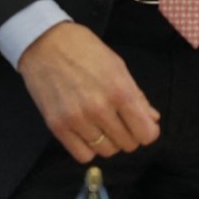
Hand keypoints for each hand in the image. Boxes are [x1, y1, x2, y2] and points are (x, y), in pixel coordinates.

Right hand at [16, 22, 160, 162]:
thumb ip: (137, 96)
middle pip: (128, 144)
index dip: (148, 131)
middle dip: (129, 135)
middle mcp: (100, 109)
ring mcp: (77, 120)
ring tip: (103, 125)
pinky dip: (89, 148)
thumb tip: (152, 118)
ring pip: (107, 152)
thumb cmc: (85, 50)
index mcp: (120, 91)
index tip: (143, 125)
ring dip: (109, 141)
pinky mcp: (57, 127)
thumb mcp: (118, 67)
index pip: (146, 133)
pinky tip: (88, 133)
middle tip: (122, 122)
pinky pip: (82, 155)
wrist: (45, 44)